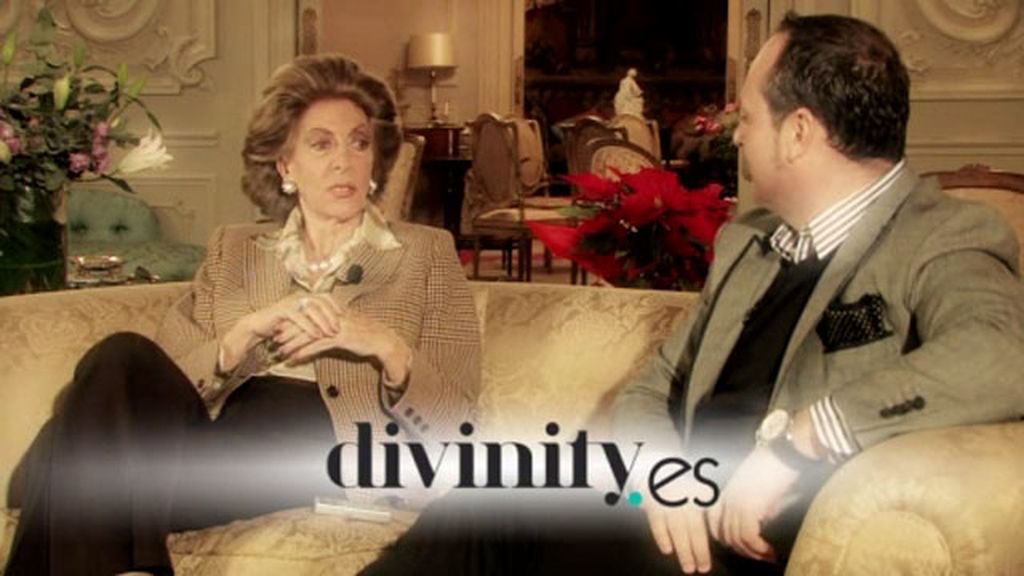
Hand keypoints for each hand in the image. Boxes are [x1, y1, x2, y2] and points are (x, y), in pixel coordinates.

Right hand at [220, 293, 337, 371]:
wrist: (257, 325)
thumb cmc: (280, 324)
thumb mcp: (300, 321)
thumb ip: (314, 319)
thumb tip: (332, 323)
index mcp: (305, 296)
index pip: (326, 297)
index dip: (337, 306)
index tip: (347, 316)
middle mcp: (299, 296)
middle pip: (322, 301)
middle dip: (333, 314)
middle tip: (341, 326)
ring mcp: (291, 302)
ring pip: (312, 309)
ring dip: (324, 321)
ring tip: (332, 333)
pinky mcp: (282, 310)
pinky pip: (300, 318)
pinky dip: (310, 327)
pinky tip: (317, 335)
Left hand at [272, 302, 411, 385]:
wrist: (383, 340)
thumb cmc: (366, 335)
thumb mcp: (347, 327)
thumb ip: (333, 326)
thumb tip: (320, 331)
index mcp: (333, 311)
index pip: (309, 314)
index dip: (294, 321)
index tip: (282, 327)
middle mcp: (333, 316)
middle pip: (305, 322)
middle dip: (289, 331)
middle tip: (275, 338)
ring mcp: (336, 326)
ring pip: (309, 334)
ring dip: (293, 343)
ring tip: (281, 350)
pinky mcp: (340, 337)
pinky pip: (318, 345)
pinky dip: (305, 352)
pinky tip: (295, 357)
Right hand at [642, 478, 713, 573]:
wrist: (655, 465)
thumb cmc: (676, 480)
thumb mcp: (693, 487)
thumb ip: (702, 507)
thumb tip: (710, 534)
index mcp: (697, 494)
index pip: (702, 526)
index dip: (704, 547)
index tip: (705, 564)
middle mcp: (685, 496)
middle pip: (693, 529)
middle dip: (697, 551)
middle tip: (699, 569)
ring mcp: (669, 497)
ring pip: (677, 528)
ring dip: (683, 549)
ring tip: (687, 566)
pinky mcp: (652, 498)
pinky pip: (657, 520)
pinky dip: (661, 535)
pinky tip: (667, 549)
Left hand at [706, 446, 798, 561]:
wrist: (782, 453)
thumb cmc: (776, 465)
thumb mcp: (762, 488)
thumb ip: (760, 504)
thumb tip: (765, 519)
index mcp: (726, 491)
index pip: (713, 520)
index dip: (724, 537)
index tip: (742, 547)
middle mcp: (727, 498)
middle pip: (723, 533)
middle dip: (741, 550)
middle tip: (759, 557)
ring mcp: (735, 502)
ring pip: (734, 538)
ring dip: (752, 553)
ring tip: (767, 557)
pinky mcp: (748, 506)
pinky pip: (747, 535)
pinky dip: (758, 548)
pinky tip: (769, 551)